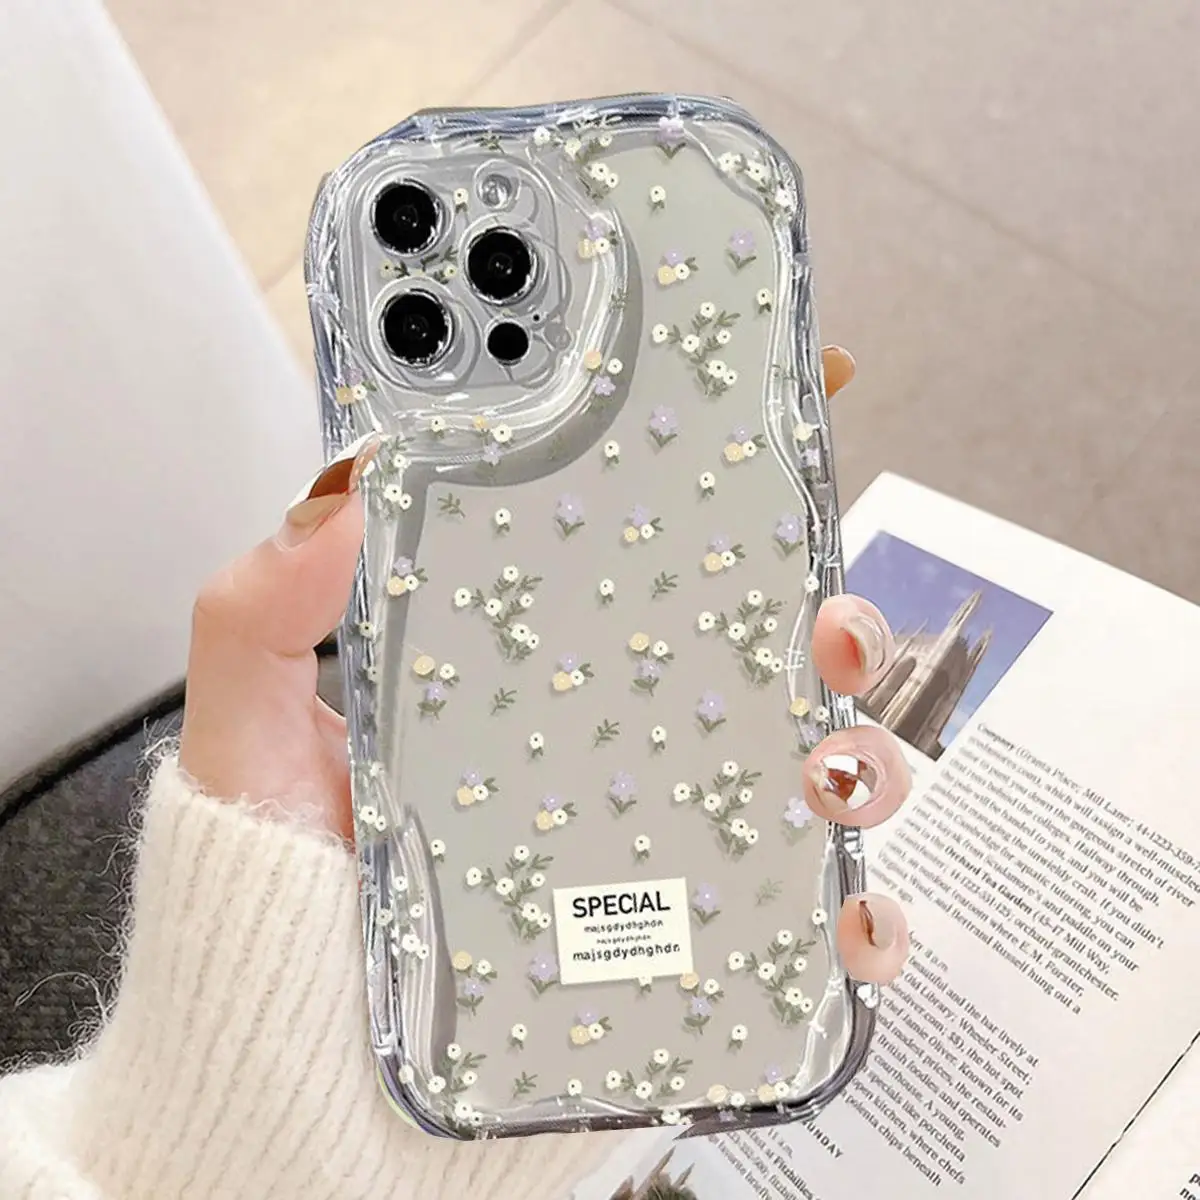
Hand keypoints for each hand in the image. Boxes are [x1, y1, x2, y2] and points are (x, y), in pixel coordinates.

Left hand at [179, 345, 911, 982]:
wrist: (307, 1068)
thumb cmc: (279, 897)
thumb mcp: (250, 738)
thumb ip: (261, 616)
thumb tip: (332, 494)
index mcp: (530, 666)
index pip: (640, 545)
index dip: (723, 463)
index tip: (790, 388)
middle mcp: (613, 741)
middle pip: (759, 650)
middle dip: (826, 611)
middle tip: (825, 614)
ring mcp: (660, 841)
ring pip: (810, 768)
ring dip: (863, 751)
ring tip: (834, 763)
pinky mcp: (687, 947)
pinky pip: (804, 924)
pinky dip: (858, 916)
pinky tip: (850, 913)